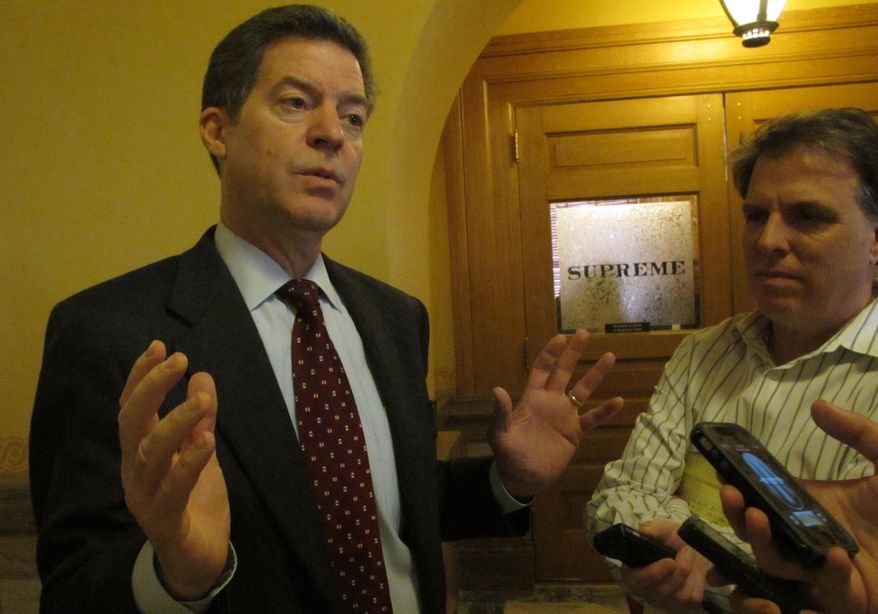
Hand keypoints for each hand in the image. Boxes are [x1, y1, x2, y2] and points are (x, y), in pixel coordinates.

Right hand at [118, 341, 230, 599]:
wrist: (197, 556)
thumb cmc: (194, 499)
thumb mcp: (200, 450)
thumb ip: (201, 417)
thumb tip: (203, 375)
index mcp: (139, 451)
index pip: (132, 407)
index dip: (142, 376)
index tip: (159, 345)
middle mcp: (135, 470)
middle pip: (131, 423)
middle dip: (152, 388)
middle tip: (179, 359)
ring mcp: (145, 496)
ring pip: (150, 454)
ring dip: (176, 422)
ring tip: (201, 400)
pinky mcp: (165, 521)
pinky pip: (173, 489)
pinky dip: (189, 463)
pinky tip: (206, 441)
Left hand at [488, 329, 622, 497]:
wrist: (524, 478)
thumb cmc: (509, 454)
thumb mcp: (500, 434)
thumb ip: (501, 413)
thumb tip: (496, 390)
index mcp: (532, 399)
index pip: (542, 369)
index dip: (550, 354)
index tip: (561, 338)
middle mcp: (551, 402)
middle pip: (564, 372)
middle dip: (573, 352)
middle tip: (583, 333)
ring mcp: (565, 416)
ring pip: (583, 390)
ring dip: (595, 374)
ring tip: (609, 356)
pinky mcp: (575, 432)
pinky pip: (592, 418)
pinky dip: (605, 411)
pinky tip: (619, 401)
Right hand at [619, 518, 712, 611]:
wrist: (689, 546)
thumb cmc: (668, 539)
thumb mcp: (659, 528)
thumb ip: (651, 529)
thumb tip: (644, 532)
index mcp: (633, 572)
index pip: (638, 580)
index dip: (653, 573)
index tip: (669, 561)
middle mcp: (646, 590)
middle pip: (661, 591)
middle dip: (678, 571)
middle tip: (686, 550)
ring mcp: (664, 600)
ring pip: (678, 596)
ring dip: (688, 574)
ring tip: (689, 555)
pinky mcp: (682, 605)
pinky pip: (692, 598)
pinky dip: (697, 583)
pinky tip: (693, 571)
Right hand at [719, 401, 877, 613]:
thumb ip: (858, 432)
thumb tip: (817, 405)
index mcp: (807, 509)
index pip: (759, 501)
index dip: (737, 489)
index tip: (722, 471)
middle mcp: (805, 540)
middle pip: (755, 534)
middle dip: (736, 516)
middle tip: (732, 494)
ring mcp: (821, 573)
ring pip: (774, 567)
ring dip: (761, 545)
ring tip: (760, 519)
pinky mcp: (843, 600)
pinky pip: (820, 598)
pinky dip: (825, 579)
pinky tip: (836, 557)